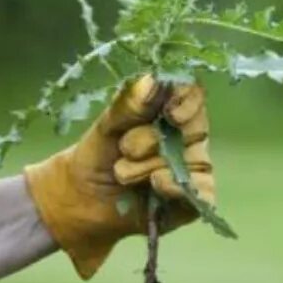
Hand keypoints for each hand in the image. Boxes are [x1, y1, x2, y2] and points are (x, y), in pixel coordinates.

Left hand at [23, 75, 212, 278]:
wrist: (81, 198)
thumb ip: (127, 106)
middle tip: (123, 150)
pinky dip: (177, 189)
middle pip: (190, 131)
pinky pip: (201, 195)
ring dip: (150, 168)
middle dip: (150, 140)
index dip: (187, 102)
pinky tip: (156, 185)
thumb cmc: (96, 155)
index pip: (193, 97)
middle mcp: (188, 140)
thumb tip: (151, 80)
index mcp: (170, 113)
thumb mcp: (106, 127)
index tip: (169, 114)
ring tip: (121, 174)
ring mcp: (192, 171)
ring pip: (189, 163)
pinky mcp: (190, 202)